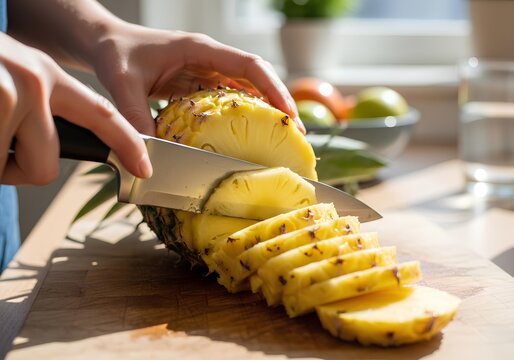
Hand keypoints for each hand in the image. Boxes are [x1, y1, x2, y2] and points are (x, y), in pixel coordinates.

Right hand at [0, 34, 151, 184]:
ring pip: (10, 169)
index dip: (128, 144)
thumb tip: (48, 153)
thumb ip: (37, 109)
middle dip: (18, 170)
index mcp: (46, 75)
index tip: (145, 169)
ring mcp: (6, 94)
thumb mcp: (11, 77)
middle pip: (47, 166)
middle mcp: (32, 82)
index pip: (103, 115)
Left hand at [90, 25, 304, 135]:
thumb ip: (135, 117)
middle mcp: (208, 58)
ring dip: (265, 111)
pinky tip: (249, 136)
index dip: (272, 88)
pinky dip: (243, 116)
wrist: (106, 43)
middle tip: (295, 134)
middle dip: (278, 103)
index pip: (247, 65)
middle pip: (256, 78)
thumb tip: (149, 156)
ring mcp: (205, 71)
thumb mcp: (122, 83)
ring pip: (246, 89)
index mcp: (198, 49)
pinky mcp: (199, 84)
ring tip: (280, 138)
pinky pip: (229, 100)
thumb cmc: (115, 52)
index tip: (288, 114)